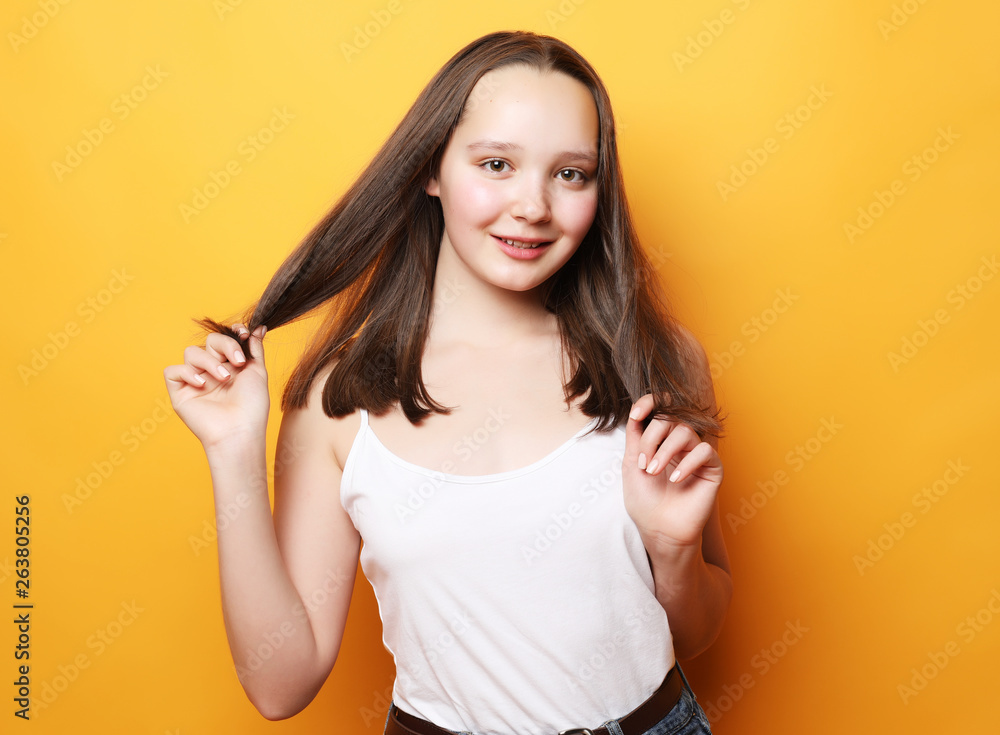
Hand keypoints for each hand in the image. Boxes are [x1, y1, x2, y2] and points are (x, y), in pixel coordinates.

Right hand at [163, 323, 269, 450]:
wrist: (239, 430)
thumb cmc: (252, 406)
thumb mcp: (257, 371)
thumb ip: (254, 348)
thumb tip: (258, 328)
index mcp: (230, 366)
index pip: (224, 340)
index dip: (231, 334)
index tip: (243, 333)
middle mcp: (212, 372)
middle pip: (209, 341)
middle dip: (225, 345)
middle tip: (238, 362)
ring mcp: (195, 382)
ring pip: (191, 353)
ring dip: (209, 362)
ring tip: (223, 379)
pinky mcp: (180, 393)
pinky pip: (173, 371)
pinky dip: (187, 373)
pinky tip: (203, 385)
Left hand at [622, 394, 722, 552]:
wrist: (659, 530)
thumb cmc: (645, 501)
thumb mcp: (632, 465)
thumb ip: (635, 438)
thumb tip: (635, 411)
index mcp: (659, 439)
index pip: (660, 408)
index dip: (649, 402)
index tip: (636, 413)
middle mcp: (679, 444)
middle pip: (669, 418)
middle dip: (651, 438)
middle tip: (644, 464)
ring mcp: (696, 454)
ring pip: (685, 431)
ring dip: (665, 451)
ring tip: (654, 472)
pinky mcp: (712, 468)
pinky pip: (705, 451)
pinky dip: (687, 463)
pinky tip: (676, 480)